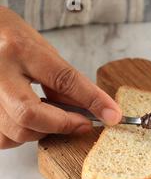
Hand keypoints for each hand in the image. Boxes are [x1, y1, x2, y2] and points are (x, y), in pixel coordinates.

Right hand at [0, 7, 121, 148]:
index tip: (111, 115)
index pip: (63, 79)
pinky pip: (1, 138)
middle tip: (80, 123)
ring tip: (49, 119)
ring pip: (14, 132)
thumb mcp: (43, 52)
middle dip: (61, 125)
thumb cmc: (13, 40)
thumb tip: (92, 111)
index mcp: (20, 50)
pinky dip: (20, 136)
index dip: (92, 100)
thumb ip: (65, 83)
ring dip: (40, 132)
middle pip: (29, 114)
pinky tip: (28, 122)